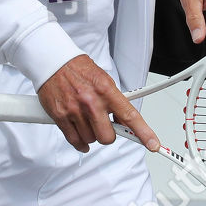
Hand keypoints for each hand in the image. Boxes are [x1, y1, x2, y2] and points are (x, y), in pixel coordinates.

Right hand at [36, 54, 160, 153]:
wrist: (53, 62)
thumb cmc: (78, 69)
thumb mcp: (103, 79)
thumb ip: (114, 100)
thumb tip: (124, 120)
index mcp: (106, 90)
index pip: (130, 116)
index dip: (144, 133)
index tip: (153, 144)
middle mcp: (91, 102)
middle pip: (108, 136)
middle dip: (108, 134)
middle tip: (104, 125)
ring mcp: (75, 111)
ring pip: (91, 139)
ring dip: (92, 134)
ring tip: (88, 121)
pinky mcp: (61, 117)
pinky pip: (75, 140)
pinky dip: (80, 142)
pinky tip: (81, 135)